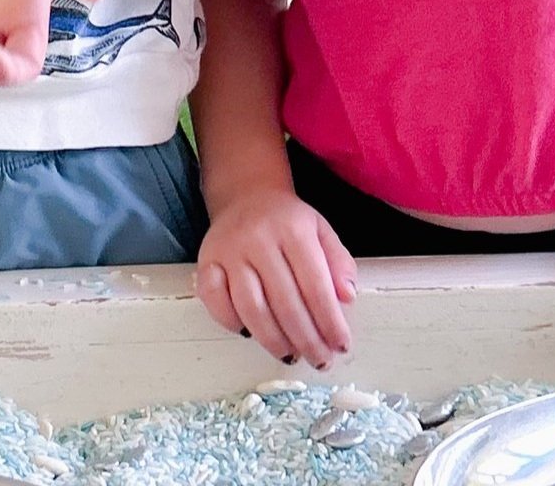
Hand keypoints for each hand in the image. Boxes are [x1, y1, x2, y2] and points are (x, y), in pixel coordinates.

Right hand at [196, 186, 357, 365]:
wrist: (246, 195)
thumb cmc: (287, 221)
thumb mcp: (321, 231)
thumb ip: (339, 262)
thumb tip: (348, 296)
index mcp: (293, 229)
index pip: (315, 286)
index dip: (330, 322)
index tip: (341, 345)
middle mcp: (258, 239)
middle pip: (285, 303)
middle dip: (307, 340)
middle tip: (320, 359)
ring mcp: (229, 251)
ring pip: (251, 308)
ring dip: (274, 340)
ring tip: (291, 355)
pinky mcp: (206, 261)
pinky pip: (216, 301)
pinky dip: (232, 323)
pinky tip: (250, 333)